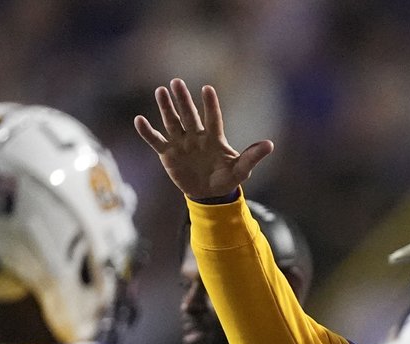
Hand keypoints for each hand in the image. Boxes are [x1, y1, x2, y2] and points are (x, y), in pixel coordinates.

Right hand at [135, 79, 274, 200]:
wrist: (210, 194)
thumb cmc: (226, 179)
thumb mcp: (241, 169)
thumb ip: (252, 156)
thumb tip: (270, 145)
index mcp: (214, 138)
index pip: (212, 118)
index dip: (210, 105)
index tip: (208, 89)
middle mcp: (196, 136)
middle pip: (189, 115)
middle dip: (183, 99)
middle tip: (176, 82)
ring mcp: (181, 143)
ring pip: (172, 122)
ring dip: (166, 108)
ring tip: (160, 91)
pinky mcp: (168, 155)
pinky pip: (156, 141)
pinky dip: (147, 132)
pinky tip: (139, 120)